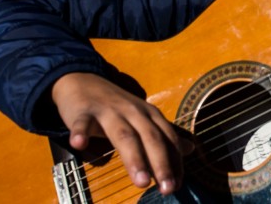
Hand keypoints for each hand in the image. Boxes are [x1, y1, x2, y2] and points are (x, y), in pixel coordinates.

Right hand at [51, 72, 190, 194]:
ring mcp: (109, 110)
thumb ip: (164, 135)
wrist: (83, 81)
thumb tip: (190, 149)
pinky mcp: (84, 111)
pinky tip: (79, 144)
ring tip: (142, 181)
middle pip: (149, 137)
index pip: (167, 138)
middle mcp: (133, 111)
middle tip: (166, 189)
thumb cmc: (115, 107)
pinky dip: (81, 132)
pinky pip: (83, 122)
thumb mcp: (143, 118)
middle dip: (160, 163)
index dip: (174, 162)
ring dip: (134, 157)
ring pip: (123, 134)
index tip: (177, 186)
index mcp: (149, 115)